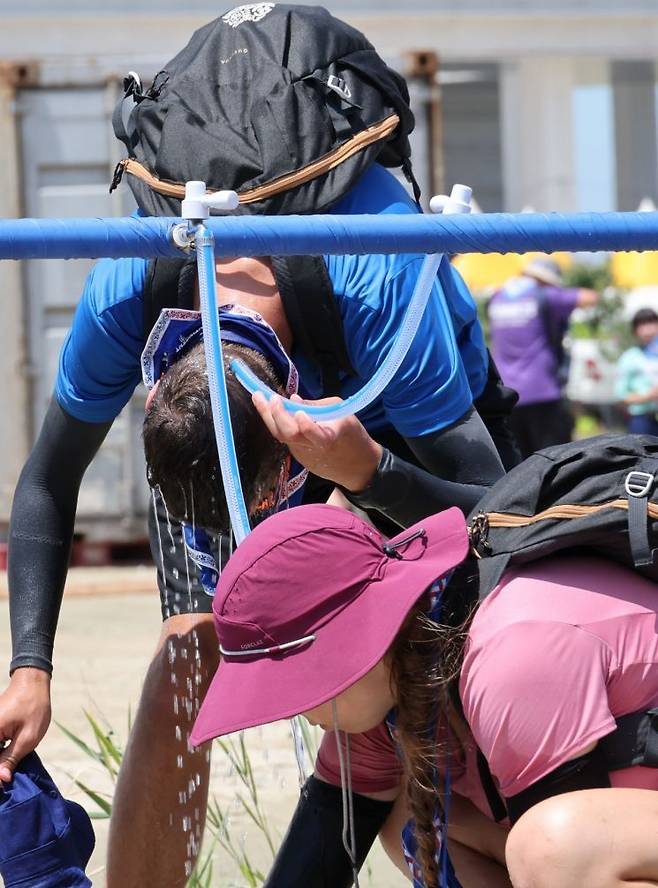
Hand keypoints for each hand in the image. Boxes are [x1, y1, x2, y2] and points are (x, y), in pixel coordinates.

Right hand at [0, 667, 51, 781]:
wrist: (32, 682)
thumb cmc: (33, 707)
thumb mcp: (27, 737)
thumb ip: (11, 759)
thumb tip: (1, 780)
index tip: (5, 785)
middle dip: (0, 767)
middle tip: (9, 776)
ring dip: (1, 761)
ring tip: (9, 771)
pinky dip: (1, 753)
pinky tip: (8, 759)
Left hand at [253, 392, 382, 492]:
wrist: (357, 466)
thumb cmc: (352, 435)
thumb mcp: (342, 413)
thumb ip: (316, 406)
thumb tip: (293, 399)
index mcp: (328, 438)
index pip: (313, 434)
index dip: (305, 425)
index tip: (300, 412)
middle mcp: (312, 448)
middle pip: (289, 434)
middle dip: (276, 414)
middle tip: (266, 396)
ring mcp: (302, 454)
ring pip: (281, 436)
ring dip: (268, 416)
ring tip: (259, 397)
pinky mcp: (298, 456)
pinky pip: (284, 438)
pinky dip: (276, 422)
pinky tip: (270, 409)